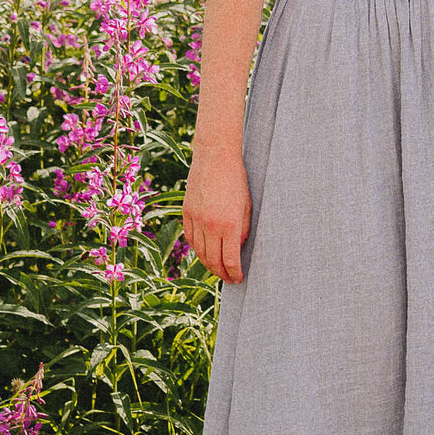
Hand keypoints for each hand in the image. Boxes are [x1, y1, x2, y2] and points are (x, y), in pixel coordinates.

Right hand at [183, 144, 252, 282]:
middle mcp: (211, 225)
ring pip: (199, 252)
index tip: (238, 278)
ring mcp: (196, 219)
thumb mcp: (247, 205)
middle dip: (221, 273)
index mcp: (230, 224)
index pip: (230, 260)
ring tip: (217, 268)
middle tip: (228, 278)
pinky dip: (197, 248)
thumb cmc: (236, 179)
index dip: (234, 273)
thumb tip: (238, 248)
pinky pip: (190, 238)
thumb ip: (243, 229)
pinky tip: (204, 251)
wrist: (215, 156)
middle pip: (213, 260)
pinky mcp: (186, 212)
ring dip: (208, 264)